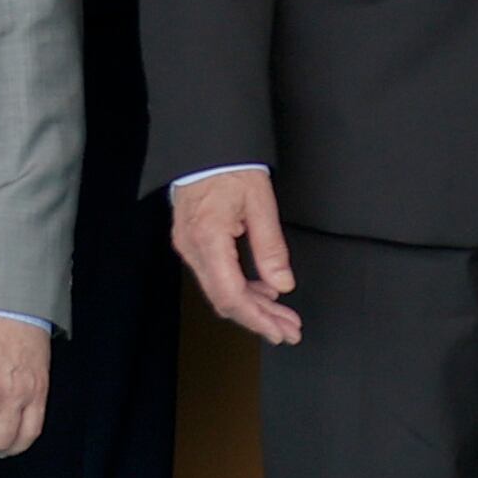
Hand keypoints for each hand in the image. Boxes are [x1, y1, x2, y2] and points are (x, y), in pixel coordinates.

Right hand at [170, 170, 301, 344]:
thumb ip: (270, 247)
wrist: (205, 146)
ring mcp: (188, 246)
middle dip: (258, 319)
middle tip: (288, 331)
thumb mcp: (261, 203)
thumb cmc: (233, 167)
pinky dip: (240, 289)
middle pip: (225, 299)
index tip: (281, 330)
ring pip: (219, 290)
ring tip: (282, 317)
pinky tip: (263, 292)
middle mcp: (192, 248)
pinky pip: (215, 276)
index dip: (257, 318)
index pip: (231, 294)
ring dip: (251, 306)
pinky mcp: (192, 242)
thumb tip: (282, 284)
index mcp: (209, 240)